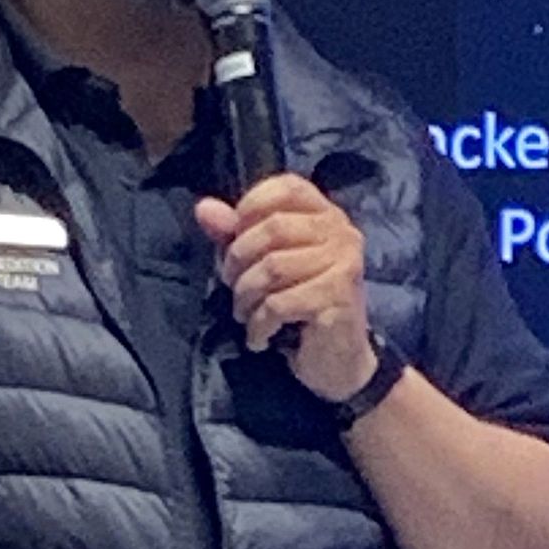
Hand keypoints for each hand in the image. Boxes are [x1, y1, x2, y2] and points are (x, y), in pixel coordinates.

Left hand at [195, 174, 376, 403]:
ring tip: (246, 315)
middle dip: (238, 262)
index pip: (287, 187)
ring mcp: (344, 264)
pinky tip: (260, 337)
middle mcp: (342, 233)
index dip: (251, 206)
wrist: (339, 361)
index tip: (236, 239)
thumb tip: (203, 208)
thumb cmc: (301, 307)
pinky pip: (279, 303)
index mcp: (327, 216)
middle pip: (272, 229)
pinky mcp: (338, 298)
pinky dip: (258, 324)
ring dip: (246, 298)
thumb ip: (236, 234)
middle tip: (234, 288)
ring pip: (272, 269)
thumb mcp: (264, 265)